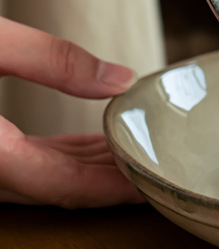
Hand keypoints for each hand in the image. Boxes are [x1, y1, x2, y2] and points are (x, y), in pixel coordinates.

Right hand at [0, 17, 142, 207]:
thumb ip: (52, 60)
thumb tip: (121, 79)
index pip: (63, 185)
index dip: (115, 189)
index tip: (156, 186)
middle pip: (58, 186)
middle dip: (113, 182)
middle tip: (162, 170)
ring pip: (42, 176)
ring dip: (92, 168)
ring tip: (141, 151)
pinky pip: (26, 161)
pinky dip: (64, 156)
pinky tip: (97, 145)